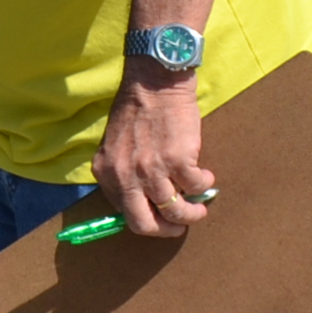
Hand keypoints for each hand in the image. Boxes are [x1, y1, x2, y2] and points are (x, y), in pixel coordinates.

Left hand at [90, 65, 213, 238]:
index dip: (145, 218)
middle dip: (165, 230)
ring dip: (192, 214)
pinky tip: (205, 175)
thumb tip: (143, 198)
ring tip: (200, 208)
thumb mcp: (116, 144)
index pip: (123, 213)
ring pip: (175, 212)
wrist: (154, 81)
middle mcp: (125, 176)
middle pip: (144, 224)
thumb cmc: (137, 108)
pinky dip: (204, 185)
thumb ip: (123, 171)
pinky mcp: (178, 161)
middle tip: (178, 227)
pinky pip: (195, 187)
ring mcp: (151, 170)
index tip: (158, 216)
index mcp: (106, 172)